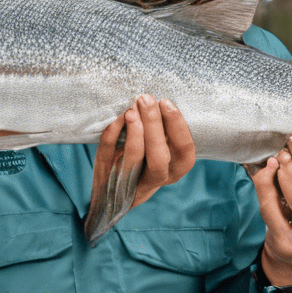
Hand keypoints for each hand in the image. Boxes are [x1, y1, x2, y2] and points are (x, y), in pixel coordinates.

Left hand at [94, 94, 195, 211]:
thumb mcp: (160, 149)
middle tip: (147, 100)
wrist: (112, 193)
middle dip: (154, 126)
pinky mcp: (107, 174)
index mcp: (174, 169)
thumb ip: (163, 131)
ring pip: (134, 160)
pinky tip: (117, 116)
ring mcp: (130, 179)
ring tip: (132, 109)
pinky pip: (108, 152)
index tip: (166, 102)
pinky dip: (112, 132)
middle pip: (159, 158)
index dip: (177, 126)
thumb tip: (158, 101)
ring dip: (134, 131)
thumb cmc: (145, 161)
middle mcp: (155, 179)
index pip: (184, 151)